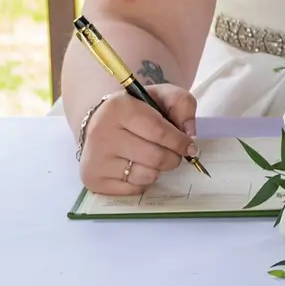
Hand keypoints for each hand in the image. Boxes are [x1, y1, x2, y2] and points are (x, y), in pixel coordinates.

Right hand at [78, 85, 197, 195]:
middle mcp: (102, 134)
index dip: (180, 142)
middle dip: (173, 158)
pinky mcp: (93, 180)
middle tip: (174, 154)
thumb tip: (190, 133)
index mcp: (119, 108)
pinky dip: (142, 181)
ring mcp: (95, 159)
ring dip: (158, 170)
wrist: (99, 123)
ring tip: (152, 158)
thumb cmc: (135, 109)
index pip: (159, 132)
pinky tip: (136, 167)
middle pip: (154, 157)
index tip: (190, 147)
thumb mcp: (160, 95)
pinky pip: (133, 189)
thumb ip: (182, 104)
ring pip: (146, 176)